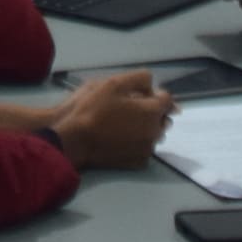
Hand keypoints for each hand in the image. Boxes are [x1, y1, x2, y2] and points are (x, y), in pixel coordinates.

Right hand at [53, 70, 177, 169]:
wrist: (74, 140)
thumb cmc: (92, 109)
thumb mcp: (113, 83)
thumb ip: (139, 79)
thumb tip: (152, 86)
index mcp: (152, 111)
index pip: (167, 100)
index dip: (154, 94)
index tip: (138, 94)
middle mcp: (155, 132)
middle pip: (164, 118)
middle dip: (153, 112)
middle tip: (129, 108)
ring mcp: (147, 149)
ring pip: (156, 134)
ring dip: (147, 128)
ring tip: (125, 124)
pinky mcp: (138, 162)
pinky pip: (146, 148)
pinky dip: (139, 142)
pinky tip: (122, 138)